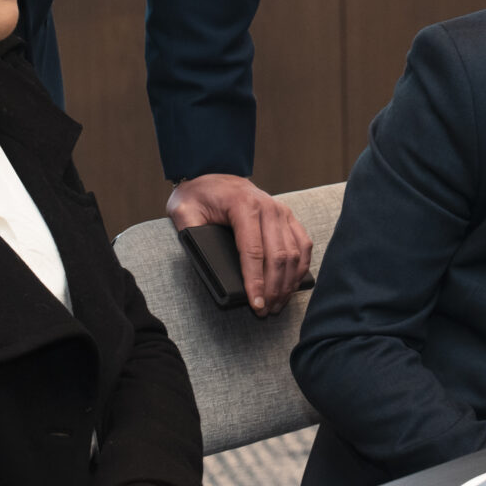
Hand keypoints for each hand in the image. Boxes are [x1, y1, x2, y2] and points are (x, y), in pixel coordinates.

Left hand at [166, 173, 312, 313]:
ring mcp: (281, 210)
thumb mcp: (183, 210)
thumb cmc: (197, 195)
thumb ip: (190, 231)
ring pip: (294, 252)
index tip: (256, 306)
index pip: (253, 251)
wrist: (213, 173)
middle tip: (267, 312)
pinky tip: (292, 285)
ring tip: (278, 304)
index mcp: (243, 205)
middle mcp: (268, 206)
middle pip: (278, 255)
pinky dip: (300, 267)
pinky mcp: (288, 216)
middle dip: (274, 288)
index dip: (256, 282)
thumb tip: (204, 259)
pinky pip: (302, 244)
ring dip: (289, 282)